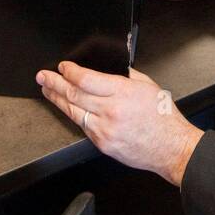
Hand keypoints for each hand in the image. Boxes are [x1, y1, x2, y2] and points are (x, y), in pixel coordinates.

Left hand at [36, 62, 203, 186]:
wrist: (171, 147)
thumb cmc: (163, 118)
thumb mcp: (148, 85)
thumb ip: (125, 76)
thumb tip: (108, 69)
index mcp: (122, 93)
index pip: (86, 79)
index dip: (70, 72)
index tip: (63, 67)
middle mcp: (111, 111)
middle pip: (73, 95)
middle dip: (54, 83)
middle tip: (43, 76)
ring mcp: (104, 130)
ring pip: (73, 112)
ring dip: (57, 99)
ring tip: (47, 90)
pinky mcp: (103, 143)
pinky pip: (83, 126)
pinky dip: (74, 115)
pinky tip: (67, 109)